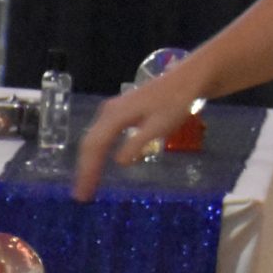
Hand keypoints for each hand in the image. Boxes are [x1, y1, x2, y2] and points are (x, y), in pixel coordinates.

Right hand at [72, 59, 211, 199]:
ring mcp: (114, 109)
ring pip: (96, 138)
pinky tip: (102, 160)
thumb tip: (118, 162)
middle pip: (90, 143)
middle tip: (82, 195)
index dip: (87, 171)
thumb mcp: (159, 126)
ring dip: (91, 161)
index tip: (83, 194)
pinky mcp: (122, 110)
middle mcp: (108, 112)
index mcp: (114, 116)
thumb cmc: (176, 102)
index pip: (94, 147)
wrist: (190, 78)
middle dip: (85, 169)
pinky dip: (100, 151)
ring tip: (89, 182)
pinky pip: (104, 134)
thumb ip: (137, 144)